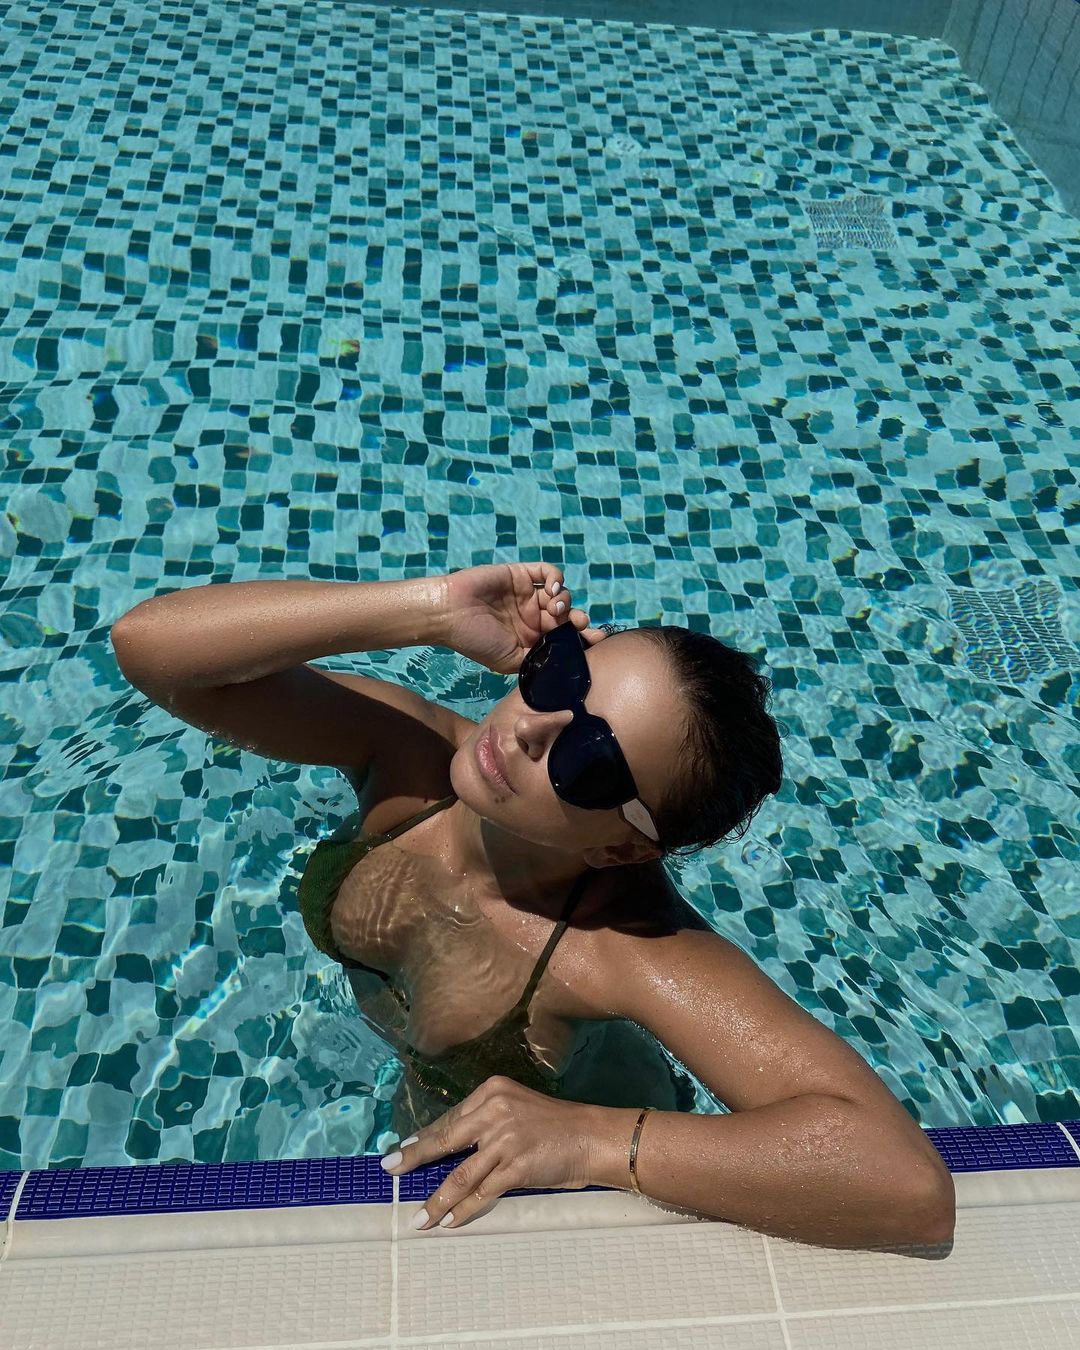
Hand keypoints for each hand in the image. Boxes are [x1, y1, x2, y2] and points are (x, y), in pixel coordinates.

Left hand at [379, 1075, 601, 1229]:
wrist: (592, 1137)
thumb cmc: (555, 1125)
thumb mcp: (516, 1110)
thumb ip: (486, 1122)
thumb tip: (449, 1144)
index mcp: (492, 1091)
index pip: (449, 1118)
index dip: (422, 1138)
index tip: (400, 1151)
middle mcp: (495, 1111)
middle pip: (445, 1140)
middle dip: (414, 1159)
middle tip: (390, 1171)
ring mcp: (505, 1139)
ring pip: (460, 1174)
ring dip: (437, 1199)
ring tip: (419, 1217)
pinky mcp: (516, 1166)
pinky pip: (482, 1193)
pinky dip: (463, 1210)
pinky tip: (450, 1221)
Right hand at [440, 561, 608, 675]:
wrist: (449, 614)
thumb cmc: (475, 641)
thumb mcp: (510, 661)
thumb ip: (538, 659)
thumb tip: (566, 661)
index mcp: (531, 638)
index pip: (564, 637)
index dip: (583, 637)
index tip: (597, 640)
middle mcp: (532, 616)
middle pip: (567, 615)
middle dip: (578, 620)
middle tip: (581, 623)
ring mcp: (527, 594)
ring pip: (560, 594)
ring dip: (565, 601)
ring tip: (555, 610)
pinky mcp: (521, 575)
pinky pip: (547, 572)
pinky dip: (556, 578)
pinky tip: (553, 589)